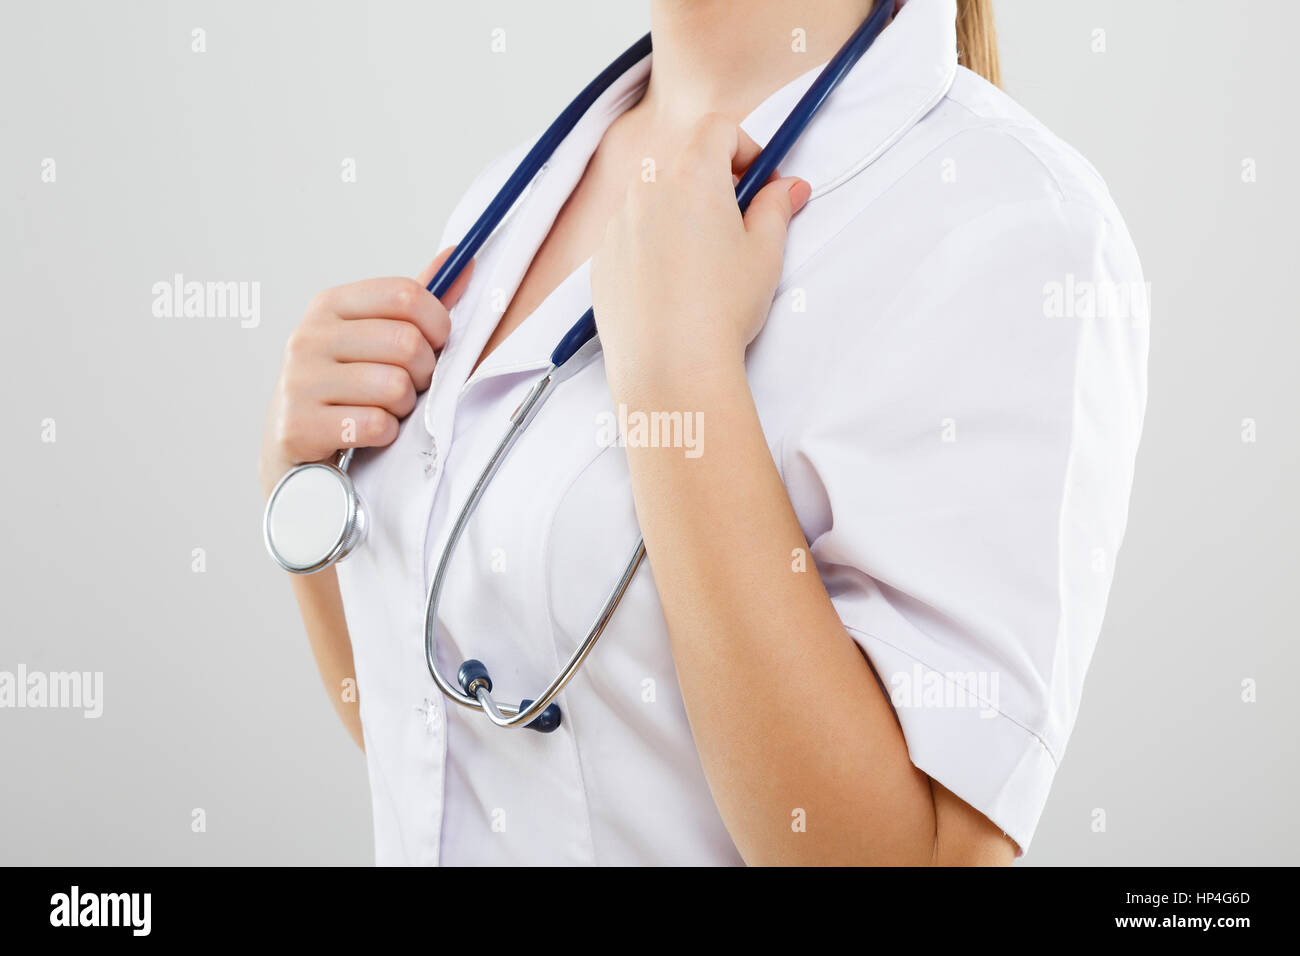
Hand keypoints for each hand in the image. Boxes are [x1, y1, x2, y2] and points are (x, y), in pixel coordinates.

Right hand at [258, 250, 472, 495]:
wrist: (298, 451)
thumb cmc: (350, 390)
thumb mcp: (376, 340)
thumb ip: (415, 304)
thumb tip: (459, 258)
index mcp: (330, 305)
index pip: (405, 294)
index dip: (438, 324)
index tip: (438, 344)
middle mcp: (308, 336)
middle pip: (406, 343)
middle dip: (424, 373)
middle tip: (410, 387)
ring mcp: (299, 380)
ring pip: (395, 386)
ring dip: (404, 407)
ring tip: (385, 410)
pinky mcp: (298, 425)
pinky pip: (375, 425)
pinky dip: (384, 435)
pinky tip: (368, 434)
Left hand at [590, 114, 809, 395]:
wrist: (670, 366)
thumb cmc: (722, 309)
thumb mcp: (765, 254)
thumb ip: (776, 209)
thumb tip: (788, 188)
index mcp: (692, 177)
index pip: (718, 129)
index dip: (745, 146)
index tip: (759, 179)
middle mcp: (647, 191)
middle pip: (684, 164)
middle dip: (713, 183)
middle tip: (737, 224)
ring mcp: (618, 225)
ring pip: (654, 200)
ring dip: (680, 213)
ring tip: (704, 263)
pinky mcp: (602, 259)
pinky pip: (631, 236)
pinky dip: (653, 246)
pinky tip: (673, 287)